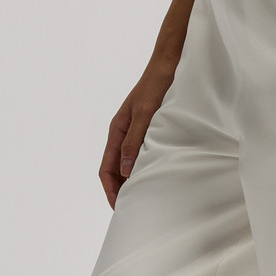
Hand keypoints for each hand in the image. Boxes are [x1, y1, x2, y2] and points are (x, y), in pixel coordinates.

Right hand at [98, 59, 175, 207]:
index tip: (119, 207)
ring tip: (141, 199)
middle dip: (119, 191)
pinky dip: (142, 170)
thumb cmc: (157, 86)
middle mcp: (123, 134)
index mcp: (117, 131)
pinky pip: (140, 156)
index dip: (111, 190)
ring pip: (127, 165)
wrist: (169, 64)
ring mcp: (134, 133)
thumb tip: (126, 171)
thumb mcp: (146, 114)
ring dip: (131, 182)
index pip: (106, 169)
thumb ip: (135, 141)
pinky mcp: (148, 131)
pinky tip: (154, 178)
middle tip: (130, 211)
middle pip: (114, 170)